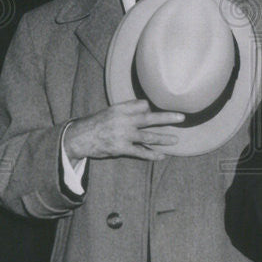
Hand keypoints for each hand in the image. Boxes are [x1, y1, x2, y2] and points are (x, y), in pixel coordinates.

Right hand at [64, 100, 184, 162]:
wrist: (80, 138)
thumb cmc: (96, 124)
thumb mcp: (109, 112)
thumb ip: (127, 110)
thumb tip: (146, 107)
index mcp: (120, 109)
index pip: (142, 105)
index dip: (150, 108)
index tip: (156, 110)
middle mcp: (123, 120)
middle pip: (149, 118)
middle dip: (167, 117)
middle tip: (182, 117)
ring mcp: (123, 135)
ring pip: (148, 136)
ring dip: (164, 139)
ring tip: (176, 140)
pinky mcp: (121, 148)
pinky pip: (140, 152)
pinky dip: (152, 154)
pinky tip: (161, 156)